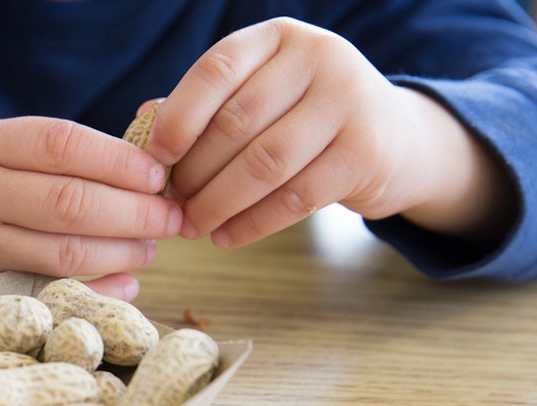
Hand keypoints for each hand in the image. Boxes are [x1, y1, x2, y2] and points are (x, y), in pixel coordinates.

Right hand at [0, 116, 181, 301]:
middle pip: (70, 201)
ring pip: (63, 252)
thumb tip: (147, 164)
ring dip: (122, 253)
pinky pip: (49, 293)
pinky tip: (125, 285)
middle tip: (171, 219)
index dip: (119, 160)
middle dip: (135, 212)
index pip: (61, 143)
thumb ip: (50, 155)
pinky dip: (97, 291)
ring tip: (149, 248)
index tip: (158, 176)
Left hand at [145, 17, 512, 248]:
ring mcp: (349, 102)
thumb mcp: (259, 95)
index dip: (179, 115)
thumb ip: (206, 105)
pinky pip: (296, 198)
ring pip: (265, 164)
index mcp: (279, 37)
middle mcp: (319, 57)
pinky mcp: (366, 154)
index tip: (153, 157)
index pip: (217, 68)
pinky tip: (225, 237)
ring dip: (219, 203)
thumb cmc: (303, 118)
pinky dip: (253, 223)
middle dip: (195, 172)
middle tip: (169, 207)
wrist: (395, 140)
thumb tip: (142, 123)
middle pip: (237, 123)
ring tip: (192, 226)